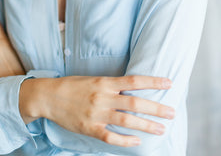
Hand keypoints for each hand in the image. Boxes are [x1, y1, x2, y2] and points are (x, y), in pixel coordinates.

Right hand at [20, 74, 174, 146]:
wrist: (49, 96)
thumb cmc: (73, 86)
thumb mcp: (94, 79)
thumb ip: (112, 85)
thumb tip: (133, 89)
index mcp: (105, 82)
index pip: (134, 81)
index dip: (153, 82)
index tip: (168, 83)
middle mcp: (103, 97)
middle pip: (135, 103)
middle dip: (156, 108)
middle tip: (171, 112)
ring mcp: (97, 114)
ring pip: (127, 120)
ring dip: (146, 125)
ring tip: (161, 129)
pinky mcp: (90, 128)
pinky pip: (110, 137)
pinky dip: (125, 140)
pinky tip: (137, 141)